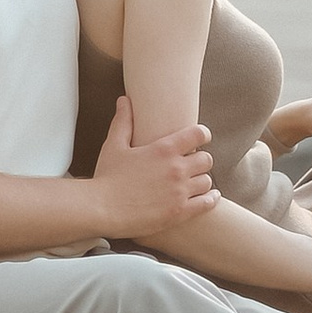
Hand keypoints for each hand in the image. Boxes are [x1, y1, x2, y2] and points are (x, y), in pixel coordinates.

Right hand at [90, 95, 214, 235]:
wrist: (101, 209)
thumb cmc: (106, 177)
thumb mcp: (114, 145)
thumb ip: (124, 121)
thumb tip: (125, 100)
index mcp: (164, 149)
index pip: (199, 134)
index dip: (202, 135)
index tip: (200, 138)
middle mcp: (177, 168)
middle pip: (207, 159)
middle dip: (201, 160)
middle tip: (193, 164)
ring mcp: (180, 191)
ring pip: (207, 181)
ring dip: (202, 180)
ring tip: (195, 182)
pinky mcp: (179, 212)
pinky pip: (206, 203)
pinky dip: (210, 199)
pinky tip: (208, 198)